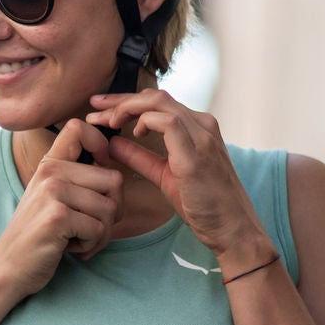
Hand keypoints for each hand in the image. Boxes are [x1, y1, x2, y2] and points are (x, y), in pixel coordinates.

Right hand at [0, 119, 124, 301]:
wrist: (7, 267)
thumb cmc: (38, 235)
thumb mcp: (51, 197)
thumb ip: (76, 179)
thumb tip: (115, 172)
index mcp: (49, 164)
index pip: (79, 128)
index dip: (102, 145)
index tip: (99, 169)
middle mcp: (50, 172)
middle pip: (114, 179)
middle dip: (112, 210)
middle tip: (89, 226)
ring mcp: (53, 192)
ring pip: (110, 208)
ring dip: (101, 233)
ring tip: (76, 238)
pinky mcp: (58, 216)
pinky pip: (99, 229)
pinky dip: (91, 245)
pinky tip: (70, 248)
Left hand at [85, 90, 274, 271]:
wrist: (231, 228)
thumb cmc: (203, 204)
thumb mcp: (163, 175)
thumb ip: (140, 157)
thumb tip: (113, 143)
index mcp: (197, 127)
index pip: (158, 102)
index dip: (126, 102)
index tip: (100, 110)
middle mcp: (202, 125)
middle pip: (155, 96)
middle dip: (119, 100)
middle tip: (93, 107)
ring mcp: (202, 136)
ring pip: (159, 102)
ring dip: (126, 108)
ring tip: (106, 122)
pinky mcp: (196, 154)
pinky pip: (168, 123)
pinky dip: (145, 122)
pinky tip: (133, 133)